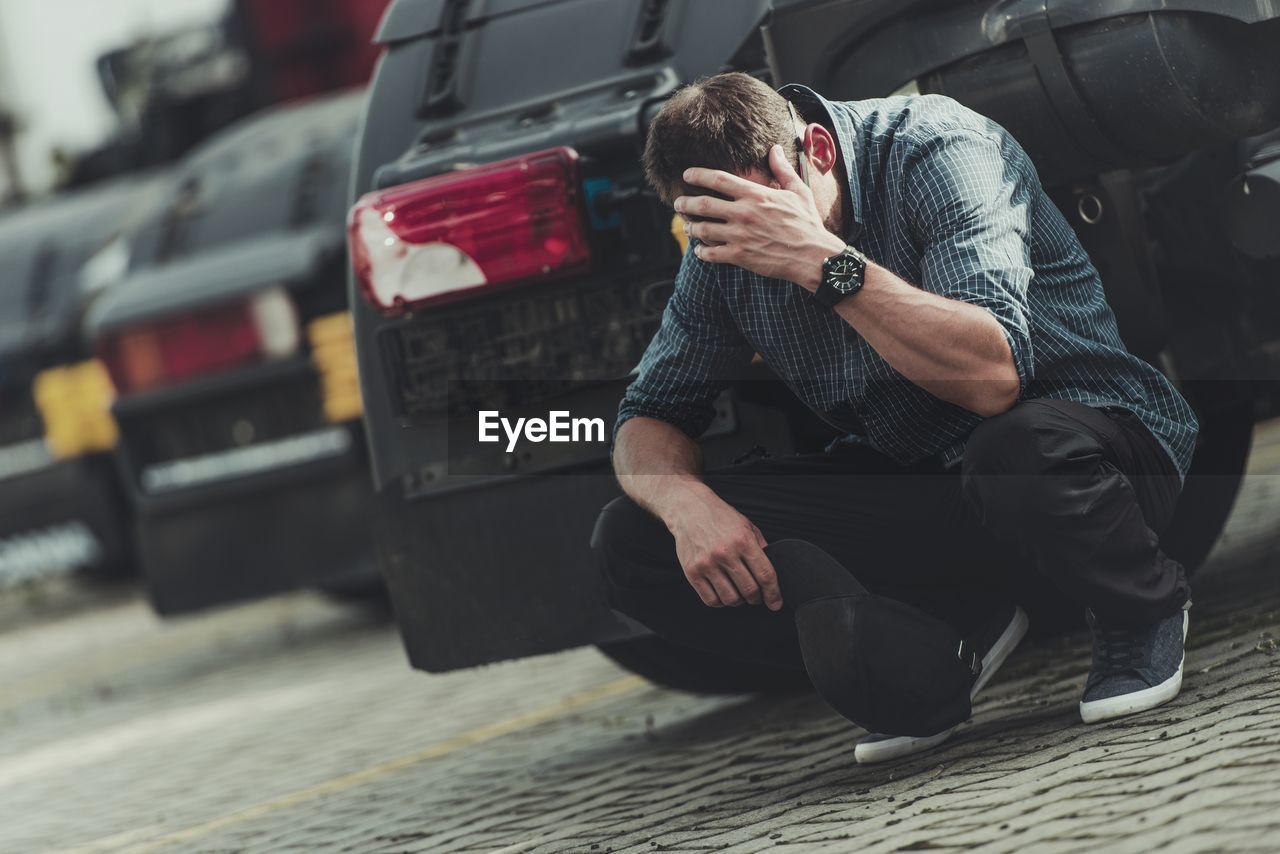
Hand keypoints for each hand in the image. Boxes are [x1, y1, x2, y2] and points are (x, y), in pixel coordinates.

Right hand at [666, 488, 781, 610]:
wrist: (689, 509)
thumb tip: (771, 574)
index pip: (765, 575)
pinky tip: (723, 593)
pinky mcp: (692, 571)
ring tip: (738, 593)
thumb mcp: (746, 526)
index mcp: (743, 541)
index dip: (773, 593)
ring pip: (731, 599)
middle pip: (749, 590)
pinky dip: (721, 602)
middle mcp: (725, 553)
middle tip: (756, 596)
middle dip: (757, 598)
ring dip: (739, 601)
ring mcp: (707, 563)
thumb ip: (760, 548)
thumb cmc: (719, 517)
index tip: (776, 603)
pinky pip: (711, 600)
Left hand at [674, 145, 844, 290]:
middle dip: (685, 203)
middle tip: (678, 203)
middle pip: (703, 204)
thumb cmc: (807, 223)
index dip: (698, 175)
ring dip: (690, 227)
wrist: (813, 256)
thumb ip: (782, 169)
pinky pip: (711, 254)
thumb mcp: (798, 191)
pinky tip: (700, 250)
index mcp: (756, 195)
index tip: (686, 175)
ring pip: (703, 229)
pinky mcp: (740, 256)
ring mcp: (740, 236)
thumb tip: (775, 148)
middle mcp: (744, 213)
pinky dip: (701, 252)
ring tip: (686, 226)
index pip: (719, 180)